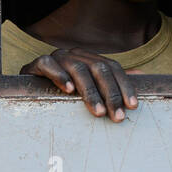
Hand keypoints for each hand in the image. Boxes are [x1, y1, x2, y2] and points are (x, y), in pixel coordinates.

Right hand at [20, 48, 138, 121]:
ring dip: (90, 92)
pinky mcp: (38, 63)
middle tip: (117, 116)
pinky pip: (49, 65)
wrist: (29, 87)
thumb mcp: (90, 86)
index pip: (113, 68)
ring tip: (98, 112)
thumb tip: (142, 76)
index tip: (133, 106)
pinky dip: (59, 76)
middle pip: (99, 68)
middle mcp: (75, 55)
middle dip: (111, 94)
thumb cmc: (63, 90)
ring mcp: (57, 58)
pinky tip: (68, 90)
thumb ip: (113, 82)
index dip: (124, 86)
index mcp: (89, 58)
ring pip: (78, 69)